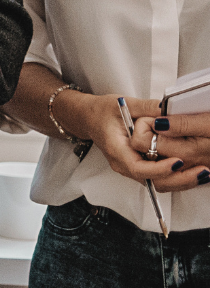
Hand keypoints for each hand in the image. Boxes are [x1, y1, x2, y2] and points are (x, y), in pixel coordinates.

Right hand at [66, 93, 209, 191]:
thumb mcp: (124, 104)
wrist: (89, 118)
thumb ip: (148, 107)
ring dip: (181, 181)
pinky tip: (195, 171)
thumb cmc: (103, 111)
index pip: (137, 168)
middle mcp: (123, 164)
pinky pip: (159, 178)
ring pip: (157, 183)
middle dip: (179, 180)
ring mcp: (131, 168)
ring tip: (204, 173)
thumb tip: (169, 109)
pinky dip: (177, 177)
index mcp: (116, 149)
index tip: (179, 162)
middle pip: (152, 181)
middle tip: (202, 171)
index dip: (160, 169)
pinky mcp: (140, 167)